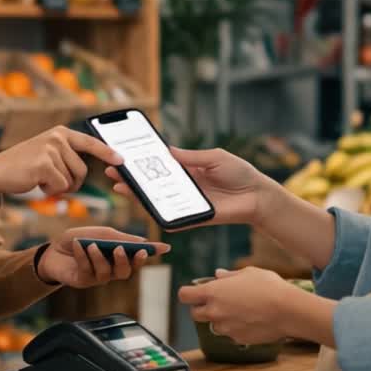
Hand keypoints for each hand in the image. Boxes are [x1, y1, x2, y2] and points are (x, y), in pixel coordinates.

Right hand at [0, 126, 122, 195]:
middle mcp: (57, 137)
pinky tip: (36, 183)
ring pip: (71, 180)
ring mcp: (50, 149)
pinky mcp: (44, 164)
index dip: (107, 152)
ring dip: (58, 187)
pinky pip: (61, 187)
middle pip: (82, 170)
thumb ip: (65, 156)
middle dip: (71, 183)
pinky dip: (50, 191)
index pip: (90, 142)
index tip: (121, 160)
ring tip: (40, 179)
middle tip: (51, 182)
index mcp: (60, 133)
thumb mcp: (46, 154)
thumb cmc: (23, 167)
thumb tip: (85, 171)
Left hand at [37, 226, 169, 288]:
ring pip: (107, 273)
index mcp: (118, 255)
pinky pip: (89, 271)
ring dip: (100, 257)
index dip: (152, 252)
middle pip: (126, 272)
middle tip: (120, 249)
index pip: (138, 256)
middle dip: (125, 261)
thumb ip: (119, 238)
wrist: (52, 249)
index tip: (164, 248)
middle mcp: (111, 268)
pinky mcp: (83, 281)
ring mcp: (98, 277)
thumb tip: (142, 242)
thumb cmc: (78, 239)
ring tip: (91, 245)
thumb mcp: (100, 233)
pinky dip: (83, 256)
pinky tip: (78, 246)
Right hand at [104, 147, 274, 229]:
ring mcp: (186, 203)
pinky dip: (159, 216)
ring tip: (121, 188)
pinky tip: (144, 208)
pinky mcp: (193, 218)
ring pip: (157, 201)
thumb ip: (191, 157)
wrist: (258, 195)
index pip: (158, 166)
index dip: (141, 163)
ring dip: (138, 196)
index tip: (124, 157)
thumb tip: (167, 151)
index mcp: (187, 170)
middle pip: (152, 184)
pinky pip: (173, 219)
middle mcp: (183, 187)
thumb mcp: (214, 157)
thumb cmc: (239, 173)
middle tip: (112, 172)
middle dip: (132, 179)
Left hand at [177, 267, 295, 344]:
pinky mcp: (237, 339)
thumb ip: (229, 276)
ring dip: (220, 319)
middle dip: (202, 308)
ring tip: (240, 310)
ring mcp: (225, 328)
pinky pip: (230, 333)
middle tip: (217, 302)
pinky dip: (235, 328)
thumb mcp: (248, 273)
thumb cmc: (269, 287)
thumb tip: (218, 275)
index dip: (188, 293)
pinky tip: (250, 319)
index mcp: (213, 292)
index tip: (195, 292)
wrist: (288, 310)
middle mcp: (215, 312)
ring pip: (213, 325)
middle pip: (194, 314)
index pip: (184, 296)